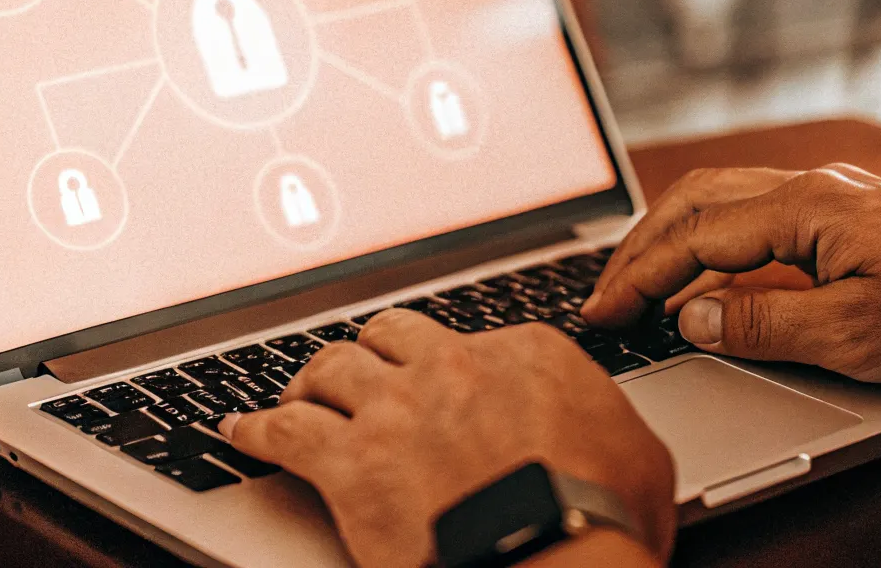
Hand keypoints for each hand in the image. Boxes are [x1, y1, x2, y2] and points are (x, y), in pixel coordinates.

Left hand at [221, 311, 675, 567]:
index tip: (444, 381)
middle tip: (360, 370)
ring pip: (332, 366)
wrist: (549, 558)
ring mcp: (397, 407)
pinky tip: (242, 430)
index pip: (474, 338)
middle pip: (392, 334)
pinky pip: (285, 430)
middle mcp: (454, 364)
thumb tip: (608, 431)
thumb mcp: (637, 454)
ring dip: (311, 378)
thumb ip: (606, 422)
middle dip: (372, 351)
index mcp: (527, 353)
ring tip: (298, 391)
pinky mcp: (350, 460)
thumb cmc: (603, 516)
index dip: (451, 364)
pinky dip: (258, 428)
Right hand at [581, 164, 880, 382]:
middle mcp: (817, 186)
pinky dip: (718, 239)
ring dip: (676, 238)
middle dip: (640, 246)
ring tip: (640, 283)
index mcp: (809, 206)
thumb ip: (766, 326)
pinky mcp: (855, 212)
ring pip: (729, 199)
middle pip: (699, 200)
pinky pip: (763, 212)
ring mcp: (837, 194)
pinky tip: (713, 275)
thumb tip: (695, 319)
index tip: (601, 312)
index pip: (694, 234)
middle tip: (603, 297)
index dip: (638, 276)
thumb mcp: (857, 337)